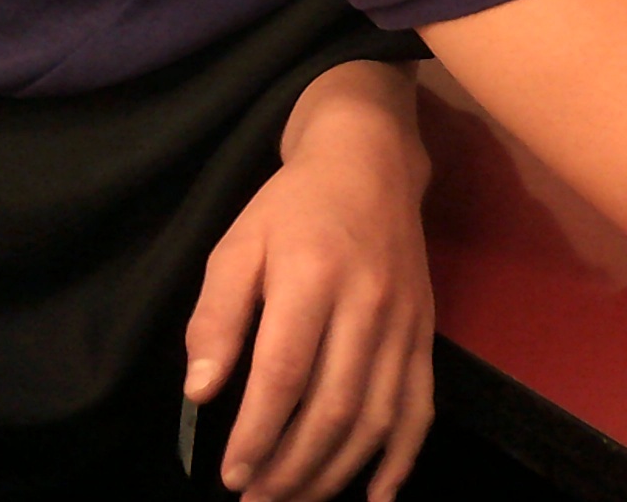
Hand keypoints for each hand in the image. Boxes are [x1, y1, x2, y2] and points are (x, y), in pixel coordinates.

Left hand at [184, 62, 435, 501]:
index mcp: (313, 277)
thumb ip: (217, 316)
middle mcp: (367, 304)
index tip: (230, 475)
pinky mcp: (426, 331)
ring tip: (296, 501)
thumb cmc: (293, 205)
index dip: (258, 434)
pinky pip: (421, 405)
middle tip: (256, 501)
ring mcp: (404, 321)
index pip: (285, 374)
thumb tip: (200, 392)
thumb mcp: (238, 244)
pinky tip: (376, 496)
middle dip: (292, 468)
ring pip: (377, 416)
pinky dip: (402, 458)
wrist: (371, 160)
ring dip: (336, 472)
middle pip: (334, 406)